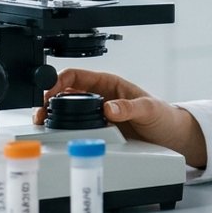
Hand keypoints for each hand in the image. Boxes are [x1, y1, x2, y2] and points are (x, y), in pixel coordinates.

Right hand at [35, 68, 208, 167]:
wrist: (171, 137)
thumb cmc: (163, 117)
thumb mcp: (149, 110)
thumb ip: (130, 108)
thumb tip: (109, 108)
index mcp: (109, 84)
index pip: (77, 75)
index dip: (59, 80)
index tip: (49, 91)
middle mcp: (100, 97)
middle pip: (66, 93)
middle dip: (49, 100)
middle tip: (40, 112)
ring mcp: (97, 114)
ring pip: (67, 111)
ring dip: (53, 116)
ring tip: (43, 124)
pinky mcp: (98, 130)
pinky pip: (76, 128)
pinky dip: (64, 130)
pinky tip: (57, 135)